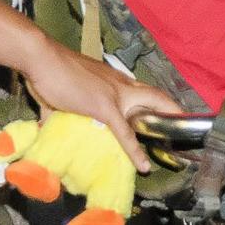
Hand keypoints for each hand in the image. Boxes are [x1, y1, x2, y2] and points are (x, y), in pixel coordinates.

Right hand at [21, 43, 185, 172]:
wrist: (41, 59)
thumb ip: (58, 110)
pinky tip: (143, 166)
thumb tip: (45, 125)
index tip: (161, 111)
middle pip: (155, 95)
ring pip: (148, 110)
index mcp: (111, 79)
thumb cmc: (48, 71)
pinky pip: (125, 133)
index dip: (152, 100)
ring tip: (173, 148)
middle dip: (171, 109)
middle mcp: (119, 84)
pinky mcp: (105, 107)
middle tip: (183, 123)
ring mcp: (115, 95)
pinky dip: (135, 151)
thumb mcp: (60, 92)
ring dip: (161, 127)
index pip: (139, 89)